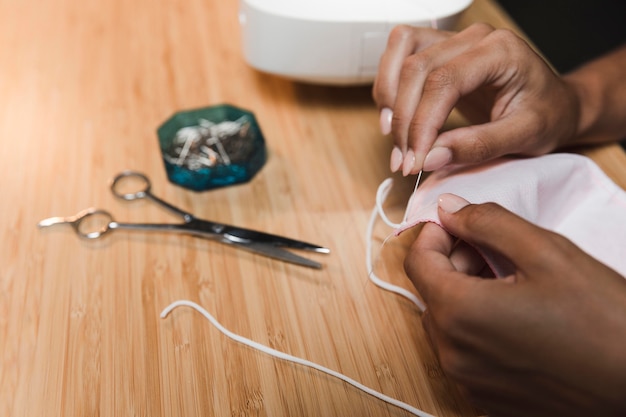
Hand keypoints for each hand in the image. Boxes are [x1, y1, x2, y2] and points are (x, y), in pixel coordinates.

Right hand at [373, 24, 579, 174]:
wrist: (554, 105)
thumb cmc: (547, 116)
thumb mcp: (524, 137)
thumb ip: (478, 146)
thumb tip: (431, 158)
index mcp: (500, 51)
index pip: (444, 81)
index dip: (422, 124)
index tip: (416, 161)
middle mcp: (474, 38)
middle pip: (416, 68)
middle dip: (403, 119)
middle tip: (406, 161)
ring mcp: (454, 40)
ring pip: (401, 53)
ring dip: (389, 98)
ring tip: (395, 139)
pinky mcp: (440, 52)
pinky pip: (400, 56)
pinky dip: (388, 88)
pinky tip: (394, 119)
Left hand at [404, 193, 625, 416]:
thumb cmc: (602, 319)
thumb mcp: (546, 253)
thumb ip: (487, 223)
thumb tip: (448, 208)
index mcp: (458, 313)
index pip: (417, 262)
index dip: (433, 235)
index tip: (456, 224)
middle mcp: (452, 353)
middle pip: (431, 292)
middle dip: (453, 264)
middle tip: (492, 251)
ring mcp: (468, 380)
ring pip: (445, 323)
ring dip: (465, 295)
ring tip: (509, 284)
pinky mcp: (486, 398)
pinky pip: (464, 352)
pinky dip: (476, 328)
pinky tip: (515, 319)